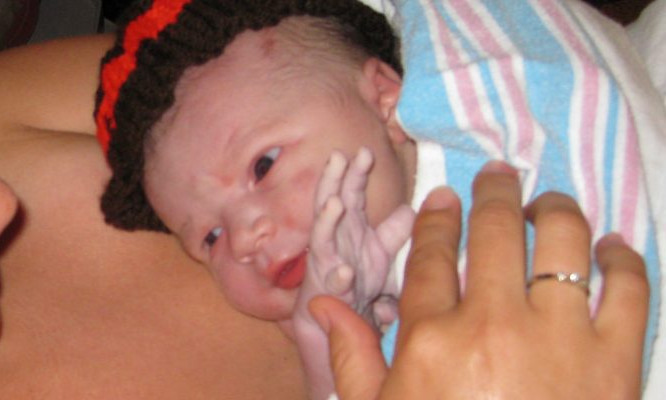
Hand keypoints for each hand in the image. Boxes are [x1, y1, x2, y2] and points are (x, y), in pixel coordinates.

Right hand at [307, 149, 413, 328]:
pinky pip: (333, 282)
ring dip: (326, 221)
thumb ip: (395, 229)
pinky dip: (339, 276)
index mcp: (350, 227)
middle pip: (329, 203)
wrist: (336, 318)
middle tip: (337, 157)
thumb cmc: (357, 281)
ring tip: (335, 203)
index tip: (365, 151)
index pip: (351, 192)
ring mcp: (328, 263)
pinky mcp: (326, 290)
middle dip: (332, 180)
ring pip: (323, 238)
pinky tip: (345, 271)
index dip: (356, 172)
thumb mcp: (380, 252)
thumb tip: (414, 205)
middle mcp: (335, 240)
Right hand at [308, 161, 649, 399]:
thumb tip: (320, 304)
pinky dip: (623, 258)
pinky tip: (612, 247)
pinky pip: (627, 287)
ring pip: (563, 243)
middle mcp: (494, 324)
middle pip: (495, 232)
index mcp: (432, 339)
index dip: (436, 219)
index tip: (442, 198)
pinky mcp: (616, 358)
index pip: (431, 256)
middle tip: (498, 178)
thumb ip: (355, 358)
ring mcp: (560, 337)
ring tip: (552, 204)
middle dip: (496, 194)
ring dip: (557, 211)